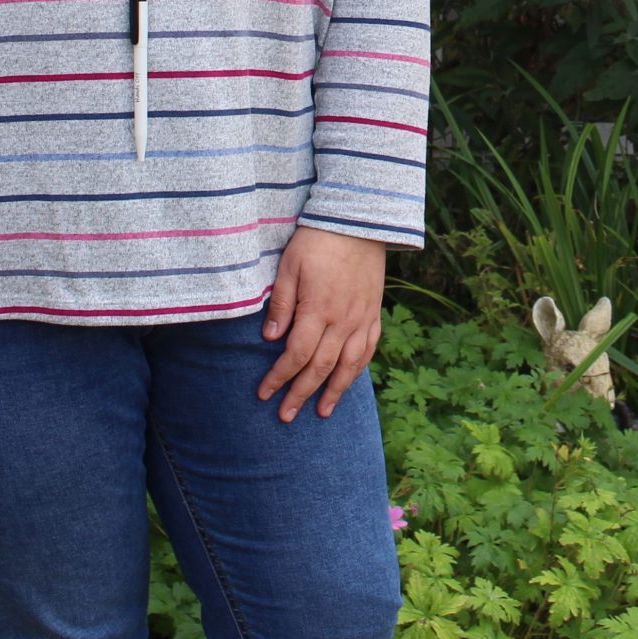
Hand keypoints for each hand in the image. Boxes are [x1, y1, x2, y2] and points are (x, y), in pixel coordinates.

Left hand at [257, 227, 385, 421]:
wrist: (359, 221)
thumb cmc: (318, 241)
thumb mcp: (290, 266)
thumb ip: (281, 304)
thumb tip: (270, 339)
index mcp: (318, 310)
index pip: (296, 355)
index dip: (279, 378)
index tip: (264, 394)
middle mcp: (343, 321)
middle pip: (321, 368)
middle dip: (301, 394)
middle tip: (285, 416)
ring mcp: (362, 320)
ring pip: (348, 366)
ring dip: (334, 392)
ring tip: (321, 412)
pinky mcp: (373, 314)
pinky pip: (368, 350)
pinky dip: (358, 370)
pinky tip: (349, 381)